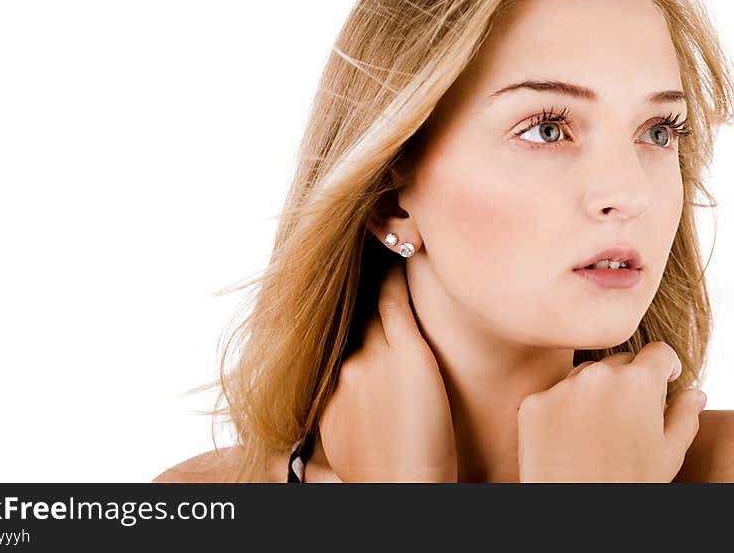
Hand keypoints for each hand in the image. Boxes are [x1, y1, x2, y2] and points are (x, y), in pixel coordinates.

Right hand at [318, 262, 457, 481]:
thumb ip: (344, 408)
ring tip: (383, 243)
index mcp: (328, 386)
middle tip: (360, 254)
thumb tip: (349, 398)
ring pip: (367, 301)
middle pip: (346, 314)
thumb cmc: (385, 475)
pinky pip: (395, 301)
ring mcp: (370, 356)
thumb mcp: (347, 439)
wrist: (403, 489)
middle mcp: (343, 365)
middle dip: (351, 289)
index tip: (348, 293)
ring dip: (372, 274)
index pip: (335, 336)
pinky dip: (397, 275)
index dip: (343, 313)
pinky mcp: (404, 353)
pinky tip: (403, 253)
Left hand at [516, 342, 706, 481]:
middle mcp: (598, 375)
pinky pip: (554, 396)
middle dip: (630, 381)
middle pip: (620, 362)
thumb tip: (695, 393)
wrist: (580, 513)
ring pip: (585, 376)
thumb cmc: (633, 484)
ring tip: (600, 433)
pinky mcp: (534, 403)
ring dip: (595, 392)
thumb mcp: (670, 454)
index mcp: (639, 382)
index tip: (664, 381)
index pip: (658, 353)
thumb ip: (685, 415)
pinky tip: (571, 440)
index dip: (665, 368)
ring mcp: (561, 387)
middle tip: (631, 417)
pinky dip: (563, 411)